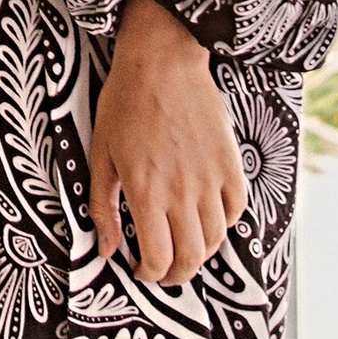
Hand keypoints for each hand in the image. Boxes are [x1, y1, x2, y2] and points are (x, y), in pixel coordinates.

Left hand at [89, 0, 249, 285]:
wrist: (162, 63)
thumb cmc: (124, 105)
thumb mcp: (100, 155)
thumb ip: (102, 207)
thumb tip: (107, 250)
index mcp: (144, 192)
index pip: (158, 259)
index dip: (150, 275)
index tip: (142, 270)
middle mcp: (182, 192)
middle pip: (191, 258)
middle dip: (177, 274)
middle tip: (165, 270)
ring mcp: (210, 179)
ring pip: (216, 239)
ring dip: (200, 252)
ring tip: (184, 246)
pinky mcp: (230, 164)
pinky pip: (236, 210)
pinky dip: (225, 223)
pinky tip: (207, 217)